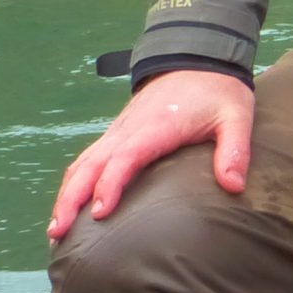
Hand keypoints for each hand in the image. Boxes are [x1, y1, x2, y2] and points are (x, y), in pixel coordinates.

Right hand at [49, 68, 254, 239]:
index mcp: (157, 126)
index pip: (125, 157)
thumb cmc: (219, 91)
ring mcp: (119, 131)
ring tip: (55, 231)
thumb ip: (236, 150)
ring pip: (82, 163)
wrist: (198, 58)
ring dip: (66, 194)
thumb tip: (234, 187)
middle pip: (89, 164)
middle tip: (59, 233)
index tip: (100, 213)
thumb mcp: (237, 116)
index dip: (110, 184)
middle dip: (71, 198)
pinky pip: (88, 159)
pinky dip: (74, 183)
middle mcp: (129, 129)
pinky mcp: (117, 134)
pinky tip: (69, 207)